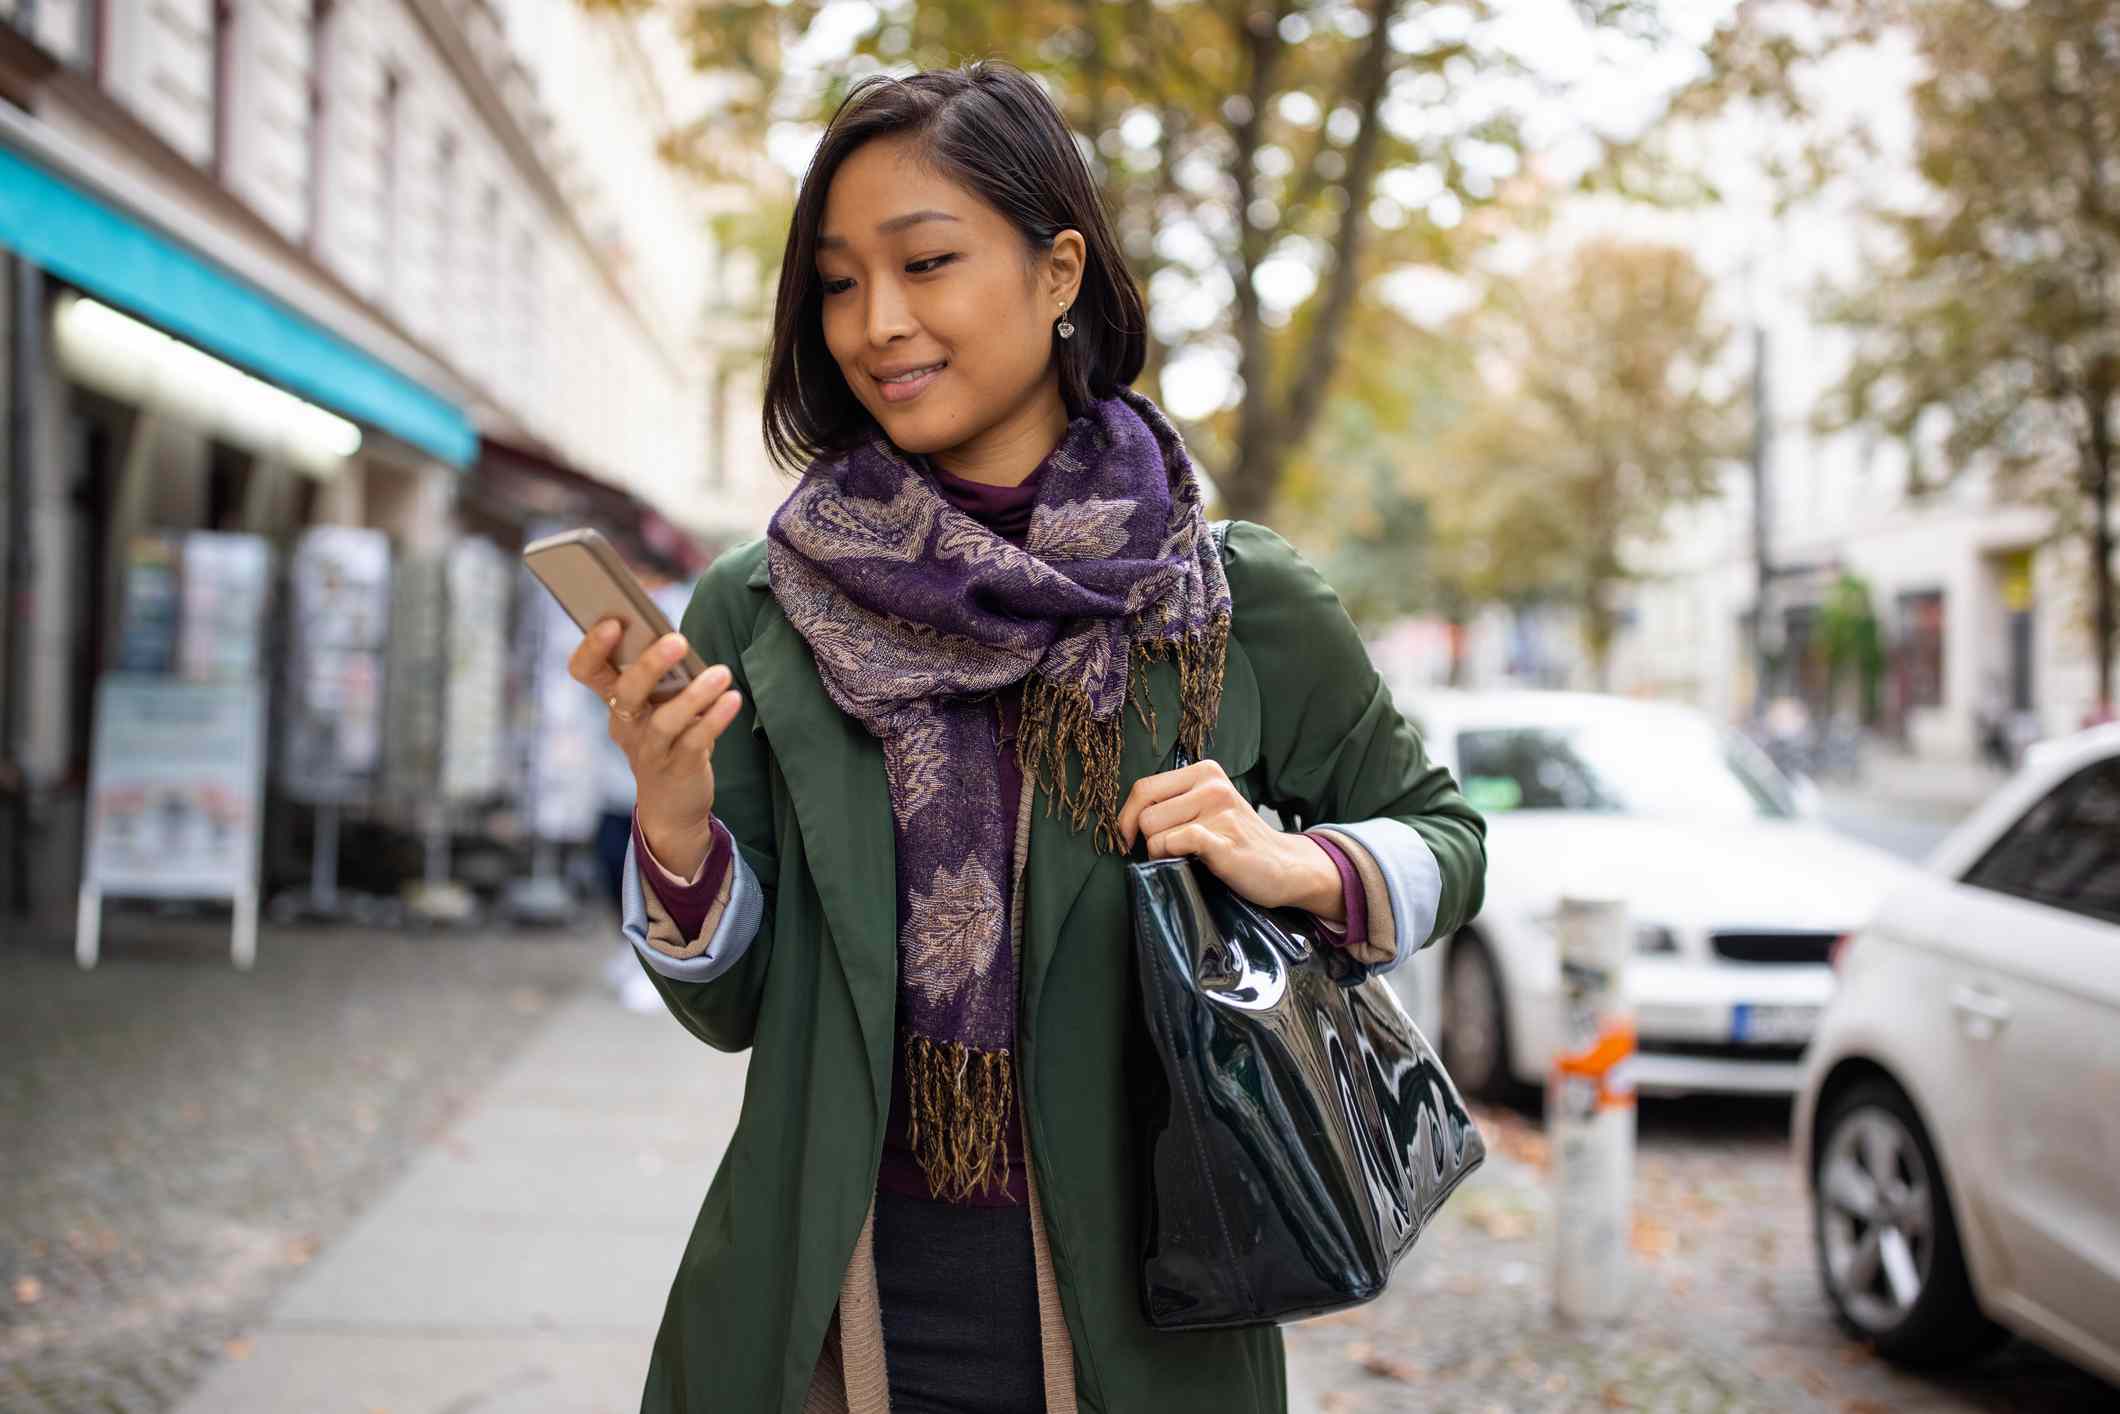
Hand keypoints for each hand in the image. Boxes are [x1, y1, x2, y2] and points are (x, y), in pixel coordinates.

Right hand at [567, 620, 743, 878]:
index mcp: (614, 701)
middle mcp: (625, 725)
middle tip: (678, 640)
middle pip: (626, 692)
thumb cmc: (667, 739)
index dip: (593, 647)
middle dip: (650, 665)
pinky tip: (733, 700)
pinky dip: (715, 720)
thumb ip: (663, 675)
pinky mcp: (678, 769)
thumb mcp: (657, 705)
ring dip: (694, 695)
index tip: (613, 621)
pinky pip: (695, 742)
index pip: (586, 671)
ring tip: (722, 673)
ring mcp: (649, 750)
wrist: (672, 805)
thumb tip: (676, 636)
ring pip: (664, 721)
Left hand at [1116, 759, 1343, 918]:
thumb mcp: (1207, 806)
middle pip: (1146, 816)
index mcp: (1204, 772)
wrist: (1284, 866)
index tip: (1129, 839)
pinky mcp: (1225, 840)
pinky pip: (1176, 843)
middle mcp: (1212, 786)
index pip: (1143, 788)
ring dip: (1163, 855)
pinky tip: (1196, 863)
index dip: (1127, 818)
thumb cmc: (1236, 840)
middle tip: (1174, 852)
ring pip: (1156, 835)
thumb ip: (1173, 802)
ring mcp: (1221, 811)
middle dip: (1150, 841)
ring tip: (1190, 858)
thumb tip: (1124, 820)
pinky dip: (1174, 859)